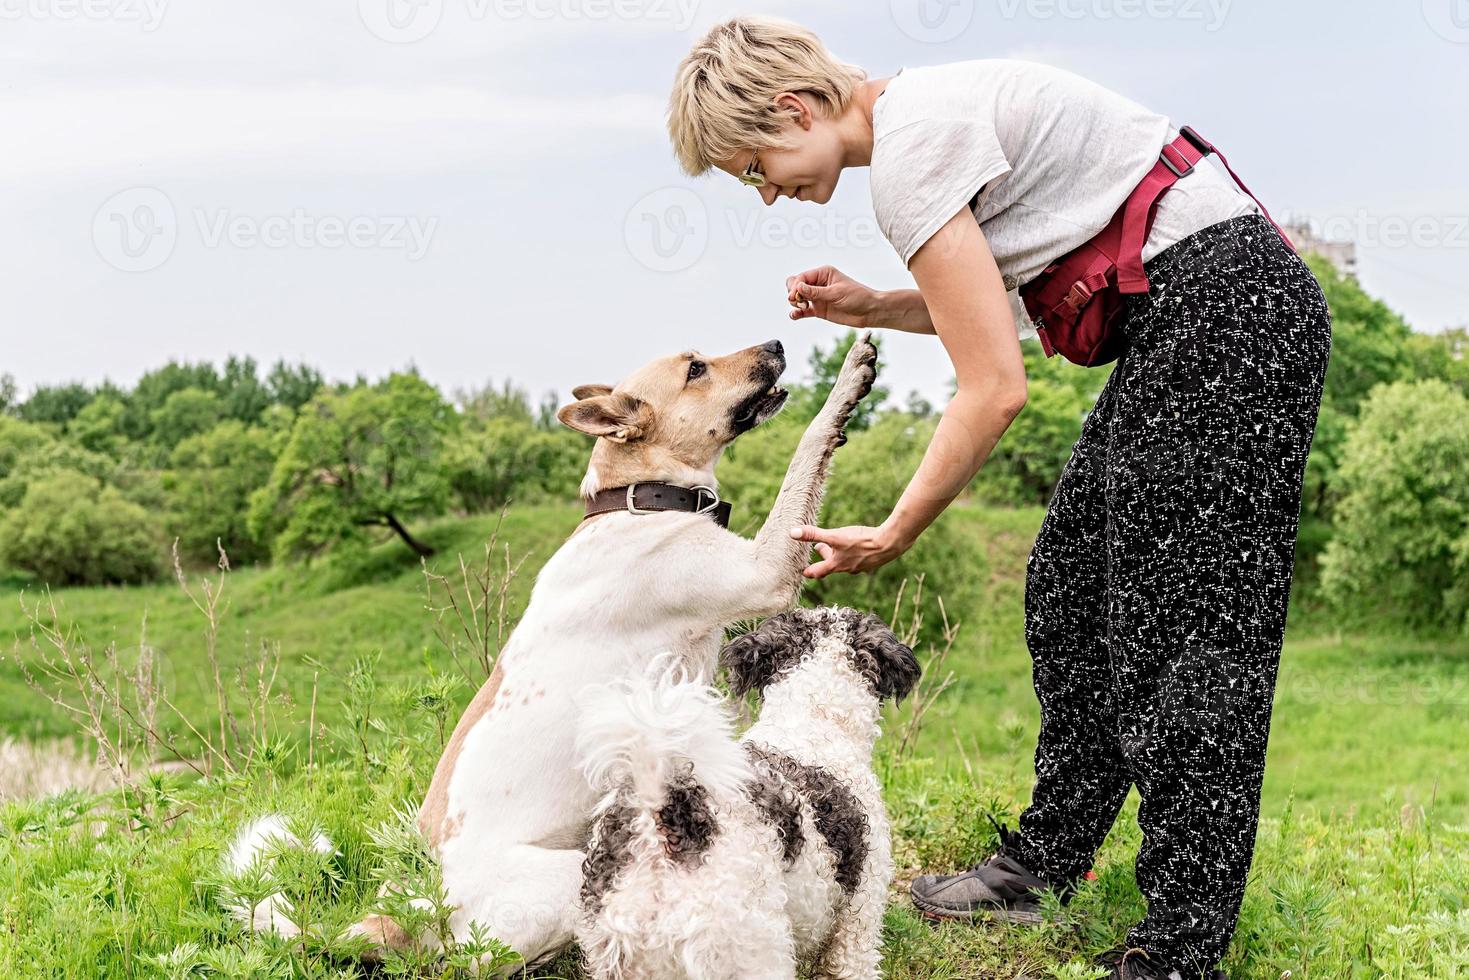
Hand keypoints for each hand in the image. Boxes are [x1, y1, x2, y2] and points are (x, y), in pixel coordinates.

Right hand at [785, 266, 880, 326]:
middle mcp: (818, 284)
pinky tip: (795, 315)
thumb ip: (816, 292)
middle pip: (795, 285)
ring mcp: (817, 297)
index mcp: (823, 273)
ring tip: (803, 308)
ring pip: (796, 298)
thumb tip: (798, 288)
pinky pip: (802, 311)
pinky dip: (796, 313)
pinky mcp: (818, 310)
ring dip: (795, 303)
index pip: (802, 277)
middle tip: (799, 301)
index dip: (795, 286)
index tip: (796, 296)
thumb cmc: (858, 296)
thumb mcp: (836, 293)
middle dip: (793, 293)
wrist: (869, 311)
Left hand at [788, 522, 909, 578]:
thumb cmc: (861, 541)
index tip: (804, 572)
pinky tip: (859, 547)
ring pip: (846, 562)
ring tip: (838, 545)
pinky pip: (858, 559)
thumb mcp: (834, 536)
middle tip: (819, 548)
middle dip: (824, 558)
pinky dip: (854, 553)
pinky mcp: (871, 562)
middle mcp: (847, 569)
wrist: (889, 543)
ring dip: (839, 555)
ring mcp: (861, 567)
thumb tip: (792, 533)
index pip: (817, 572)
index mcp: (836, 565)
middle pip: (831, 565)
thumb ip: (813, 534)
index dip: (809, 571)